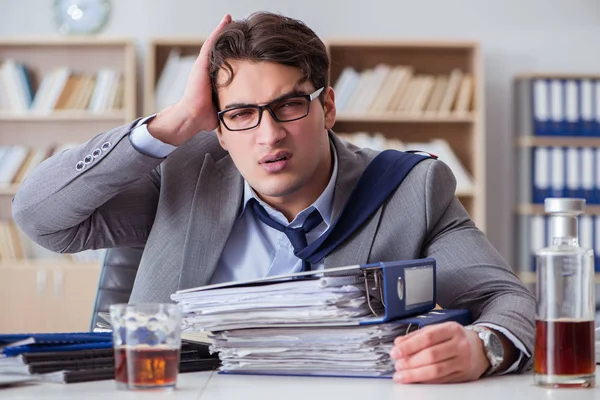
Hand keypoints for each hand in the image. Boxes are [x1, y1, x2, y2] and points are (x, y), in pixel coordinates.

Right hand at [148, 14, 231, 145]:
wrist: (192, 118)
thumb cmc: (205, 117)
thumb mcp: (223, 108)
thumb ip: (231, 106)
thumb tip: (243, 113)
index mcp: (214, 79)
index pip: (226, 62)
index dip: (234, 52)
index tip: (244, 45)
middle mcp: (208, 70)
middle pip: (221, 50)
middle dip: (229, 38)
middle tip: (240, 27)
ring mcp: (203, 65)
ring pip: (215, 44)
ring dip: (223, 30)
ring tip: (232, 19)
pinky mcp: (200, 64)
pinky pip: (210, 44)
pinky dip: (218, 31)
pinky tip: (226, 21)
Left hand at [389, 322, 489, 383]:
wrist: (482, 348)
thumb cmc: (456, 338)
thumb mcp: (439, 329)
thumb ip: (418, 335)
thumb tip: (398, 342)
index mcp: (452, 329)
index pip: (428, 337)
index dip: (409, 345)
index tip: (395, 352)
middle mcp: (459, 345)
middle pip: (432, 355)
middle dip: (411, 362)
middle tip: (398, 365)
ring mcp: (463, 361)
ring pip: (437, 370)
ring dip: (415, 374)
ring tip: (402, 376)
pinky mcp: (463, 375)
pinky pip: (442, 380)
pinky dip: (426, 381)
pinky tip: (416, 380)